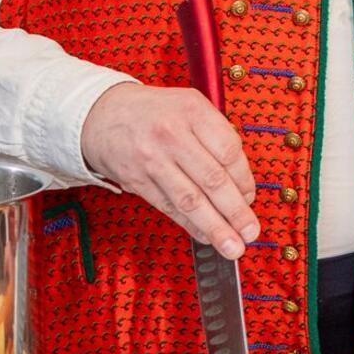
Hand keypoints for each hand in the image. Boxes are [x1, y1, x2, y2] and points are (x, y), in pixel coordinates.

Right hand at [79, 81, 257, 259]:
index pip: (228, 151)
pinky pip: (169, 208)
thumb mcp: (190, 106)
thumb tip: (241, 183)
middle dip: (236, 212)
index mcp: (192, 110)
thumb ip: (216, 136)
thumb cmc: (155, 112)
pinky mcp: (136, 181)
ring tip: (232, 247)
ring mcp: (152, 159)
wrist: (102, 115)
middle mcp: (172, 134)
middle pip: (212, 179)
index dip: (244, 180)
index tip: (250, 197)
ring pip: (190, 200)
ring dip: (215, 228)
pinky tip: (206, 237)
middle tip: (250, 232)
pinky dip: (190, 225)